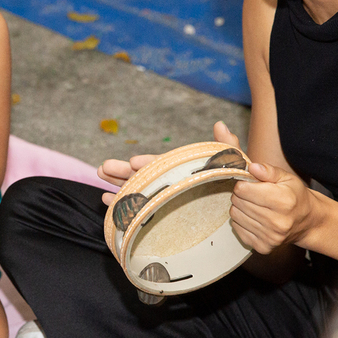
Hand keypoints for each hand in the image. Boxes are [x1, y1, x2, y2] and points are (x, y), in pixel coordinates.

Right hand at [97, 121, 241, 205]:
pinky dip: (120, 205)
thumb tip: (220, 124)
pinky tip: (107, 200)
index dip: (147, 163)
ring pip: (134, 188)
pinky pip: (135, 209)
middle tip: (104, 167)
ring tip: (101, 175)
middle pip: (140, 174)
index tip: (134, 162)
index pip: (160, 164)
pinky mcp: (159, 214)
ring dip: (116, 183)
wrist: (237, 209)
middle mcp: (167, 181)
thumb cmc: (233, 186)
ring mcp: (161, 197)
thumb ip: (226, 146)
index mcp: (179, 168)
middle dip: (121, 170)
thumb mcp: (231, 164)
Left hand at [230, 161, 317, 253]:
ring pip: (235, 215)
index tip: (250, 184)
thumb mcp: (287, 178)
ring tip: (255, 206)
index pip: (243, 189)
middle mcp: (277, 221)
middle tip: (253, 195)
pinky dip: (242, 221)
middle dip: (241, 195)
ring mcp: (270, 236)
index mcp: (283, 201)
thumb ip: (268, 171)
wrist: (308, 222)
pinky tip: (255, 218)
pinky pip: (237, 228)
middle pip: (237, 202)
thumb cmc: (296, 197)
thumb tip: (251, 167)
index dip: (243, 183)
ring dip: (240, 208)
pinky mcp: (263, 247)